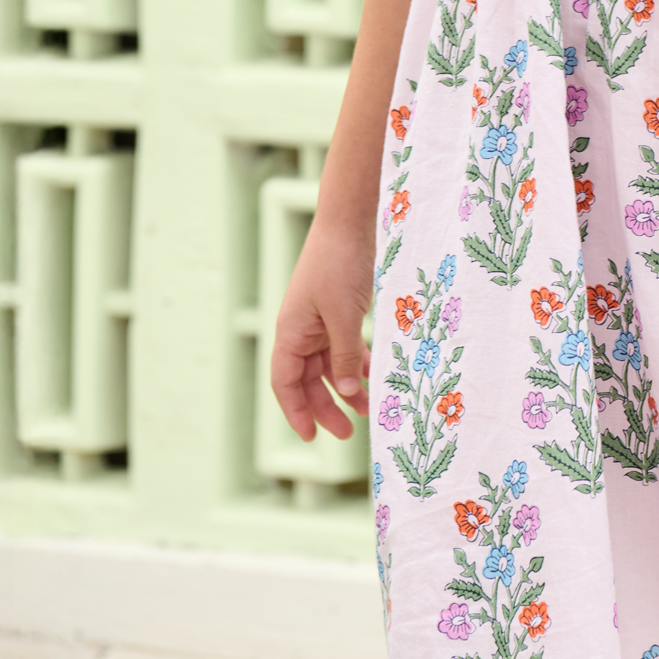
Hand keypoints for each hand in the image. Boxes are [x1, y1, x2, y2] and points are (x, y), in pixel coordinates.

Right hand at [269, 221, 373, 442]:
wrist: (350, 221)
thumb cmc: (339, 265)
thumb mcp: (342, 316)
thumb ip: (343, 355)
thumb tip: (343, 391)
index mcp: (291, 332)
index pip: (284, 383)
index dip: (295, 412)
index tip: (310, 437)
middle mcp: (301, 329)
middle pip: (308, 379)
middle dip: (326, 407)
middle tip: (348, 432)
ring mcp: (320, 319)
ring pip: (329, 365)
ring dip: (346, 386)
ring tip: (368, 408)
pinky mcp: (339, 309)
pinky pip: (344, 346)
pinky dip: (356, 362)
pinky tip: (374, 374)